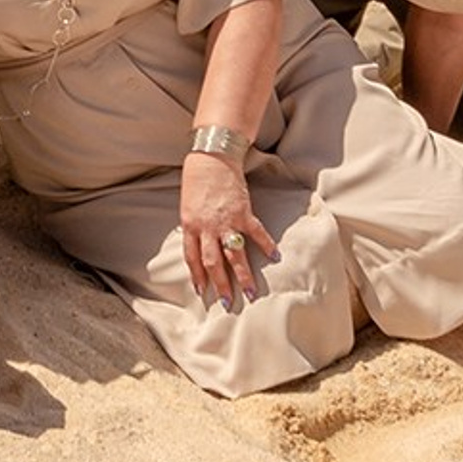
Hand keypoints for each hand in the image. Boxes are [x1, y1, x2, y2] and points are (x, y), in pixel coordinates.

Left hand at [180, 152, 276, 310]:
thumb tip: (199, 244)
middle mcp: (207, 227)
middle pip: (213, 263)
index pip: (192, 258)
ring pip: (233, 255)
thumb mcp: (187, 206)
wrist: (211, 158)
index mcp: (190, 226)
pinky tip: (275, 256)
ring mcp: (226, 221)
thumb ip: (194, 227)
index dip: (197, 276)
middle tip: (227, 303)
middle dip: (220, 285)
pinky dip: (266, 245)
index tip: (202, 292)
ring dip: (242, 275)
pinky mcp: (243, 212)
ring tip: (250, 293)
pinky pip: (256, 233)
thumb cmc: (197, 180)